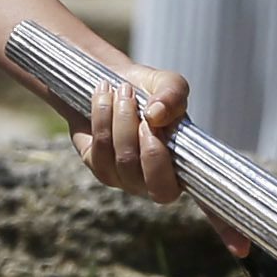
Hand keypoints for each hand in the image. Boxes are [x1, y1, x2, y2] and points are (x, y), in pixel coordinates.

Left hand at [76, 60, 190, 204]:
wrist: (113, 82)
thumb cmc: (148, 90)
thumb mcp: (168, 84)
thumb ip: (172, 96)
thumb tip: (156, 115)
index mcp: (178, 169)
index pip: (177, 194)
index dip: (176, 182)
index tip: (158, 129)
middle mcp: (151, 182)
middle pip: (149, 179)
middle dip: (144, 134)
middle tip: (135, 99)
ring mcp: (123, 178)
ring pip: (125, 160)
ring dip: (121, 119)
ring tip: (122, 90)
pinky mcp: (97, 165)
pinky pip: (101, 148)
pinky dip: (102, 117)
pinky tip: (104, 96)